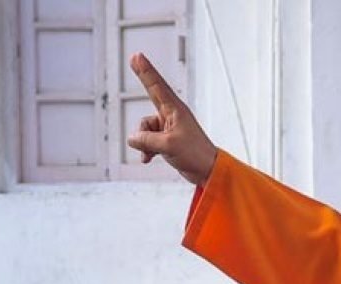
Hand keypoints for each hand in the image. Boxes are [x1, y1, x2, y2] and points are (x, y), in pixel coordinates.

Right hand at [126, 53, 217, 185]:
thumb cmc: (195, 154)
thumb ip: (145, 140)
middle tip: (133, 58)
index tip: (137, 56)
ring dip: (144, 142)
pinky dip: (146, 150)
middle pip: (151, 94)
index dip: (146, 71)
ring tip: (154, 152)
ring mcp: (168, 127)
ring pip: (144, 129)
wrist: (207, 171)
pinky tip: (148, 159)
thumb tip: (132, 139)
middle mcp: (171, 115)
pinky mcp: (166, 140)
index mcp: (175, 110)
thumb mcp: (167, 145)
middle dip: (143, 78)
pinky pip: (147, 141)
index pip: (157, 86)